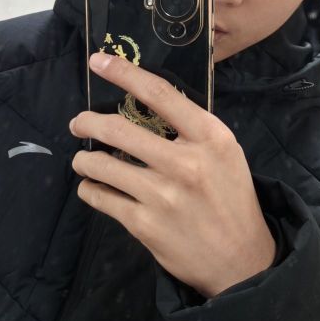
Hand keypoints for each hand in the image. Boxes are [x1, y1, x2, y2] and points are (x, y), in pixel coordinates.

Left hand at [68, 52, 276, 298]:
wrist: (242, 260)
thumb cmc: (229, 198)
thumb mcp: (224, 153)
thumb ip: (189, 129)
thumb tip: (141, 100)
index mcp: (210, 137)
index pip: (160, 94)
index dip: (124, 73)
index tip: (98, 61)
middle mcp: (185, 163)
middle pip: (118, 128)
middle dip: (87, 122)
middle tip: (77, 123)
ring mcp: (162, 195)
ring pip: (99, 164)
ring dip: (84, 160)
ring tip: (86, 161)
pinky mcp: (144, 224)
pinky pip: (99, 196)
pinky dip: (90, 189)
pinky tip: (96, 188)